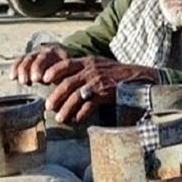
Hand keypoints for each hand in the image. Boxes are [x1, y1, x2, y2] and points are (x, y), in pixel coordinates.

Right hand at [11, 45, 70, 85]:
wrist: (57, 59)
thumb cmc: (64, 74)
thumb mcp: (68, 76)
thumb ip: (66, 83)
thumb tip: (63, 95)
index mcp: (62, 56)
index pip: (58, 61)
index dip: (52, 70)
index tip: (47, 80)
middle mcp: (48, 52)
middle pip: (42, 58)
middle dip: (37, 68)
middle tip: (34, 79)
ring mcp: (36, 53)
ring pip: (29, 58)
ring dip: (24, 69)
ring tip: (23, 81)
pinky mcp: (26, 56)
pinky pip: (19, 60)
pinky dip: (15, 68)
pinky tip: (12, 77)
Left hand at [44, 57, 158, 124]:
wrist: (138, 77)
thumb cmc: (115, 72)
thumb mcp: (98, 64)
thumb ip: (82, 69)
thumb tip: (62, 79)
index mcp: (87, 61)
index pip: (66, 63)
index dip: (53, 71)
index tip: (43, 79)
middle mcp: (91, 70)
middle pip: (67, 83)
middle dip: (56, 95)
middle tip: (48, 106)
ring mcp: (98, 82)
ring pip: (76, 96)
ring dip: (66, 108)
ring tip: (59, 118)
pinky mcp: (106, 94)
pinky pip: (90, 105)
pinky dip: (81, 113)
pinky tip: (77, 120)